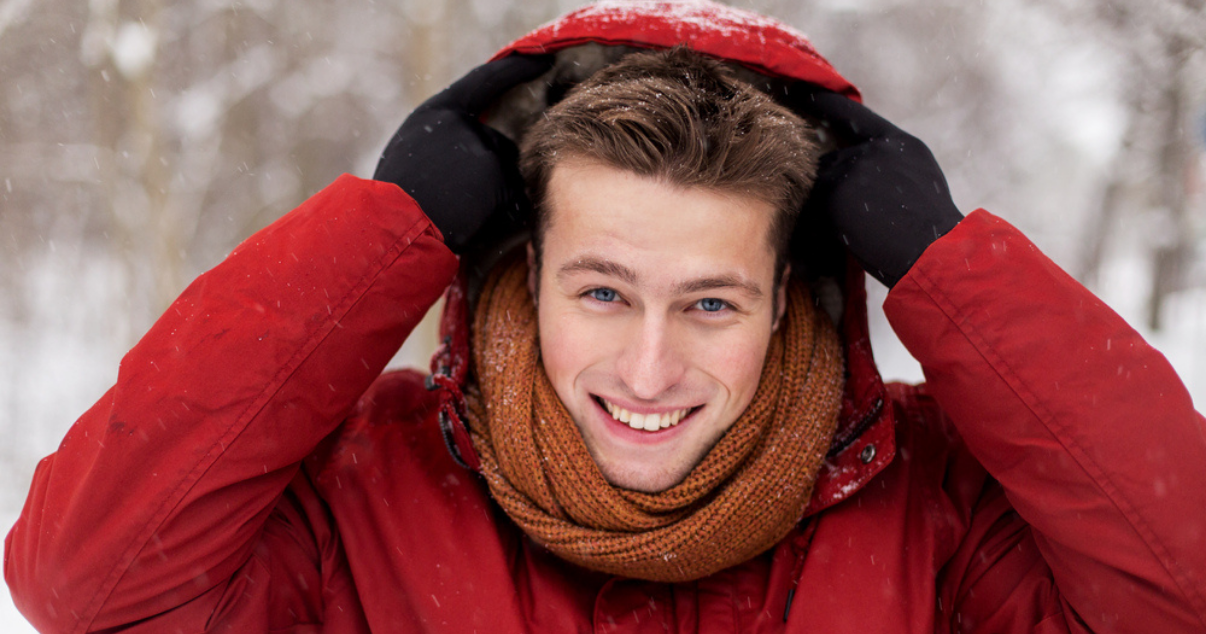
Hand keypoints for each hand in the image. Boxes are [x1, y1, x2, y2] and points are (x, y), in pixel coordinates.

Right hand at [373, 55, 552, 251]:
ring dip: (492, 196)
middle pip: (497, 144)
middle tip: (453, 200)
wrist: (391, 230)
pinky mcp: (496, 176)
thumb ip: (446, 142)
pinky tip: (471, 223)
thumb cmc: (396, 203)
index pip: (486, 82)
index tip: (541, 62)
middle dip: (486, 175)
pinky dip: (500, 214)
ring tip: (455, 213)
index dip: (516, 70)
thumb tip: (485, 149)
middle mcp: (462, 124)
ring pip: (505, 174)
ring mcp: (482, 148)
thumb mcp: (411, 155)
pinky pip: (512, 198)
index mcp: (438, 112)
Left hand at [789, 89, 962, 286]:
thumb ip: (886, 170)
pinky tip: (843, 241)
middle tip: (858, 225)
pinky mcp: (836, 189)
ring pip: (820, 187)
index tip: (805, 91)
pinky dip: (818, 227)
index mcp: (901, 144)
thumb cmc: (930, 237)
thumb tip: (849, 173)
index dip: (827, 104)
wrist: (935, 254)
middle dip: (834, 194)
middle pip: (831, 162)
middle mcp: (877, 148)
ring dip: (825, 212)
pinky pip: (811, 207)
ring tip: (858, 236)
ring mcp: (855, 164)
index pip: (856, 116)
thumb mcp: (918, 188)